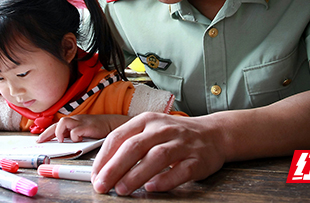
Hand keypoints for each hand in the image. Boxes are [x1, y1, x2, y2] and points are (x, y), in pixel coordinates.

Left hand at [37, 114, 129, 142]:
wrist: (112, 124)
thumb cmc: (97, 130)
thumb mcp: (82, 132)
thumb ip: (72, 136)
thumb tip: (61, 143)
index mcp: (73, 123)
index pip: (55, 126)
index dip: (46, 133)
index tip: (38, 141)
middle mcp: (75, 121)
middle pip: (57, 124)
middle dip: (47, 133)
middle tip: (41, 142)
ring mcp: (81, 122)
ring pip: (63, 122)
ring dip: (59, 132)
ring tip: (61, 140)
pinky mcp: (87, 126)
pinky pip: (75, 130)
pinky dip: (74, 136)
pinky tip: (77, 140)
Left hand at [91, 112, 226, 195]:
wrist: (214, 133)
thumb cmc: (176, 135)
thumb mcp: (151, 130)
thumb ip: (130, 144)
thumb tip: (103, 168)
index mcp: (147, 120)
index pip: (119, 136)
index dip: (104, 157)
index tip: (95, 174)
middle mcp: (163, 129)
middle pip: (134, 146)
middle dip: (114, 168)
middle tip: (102, 185)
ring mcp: (182, 143)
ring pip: (156, 157)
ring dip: (136, 174)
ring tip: (121, 189)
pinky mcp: (197, 159)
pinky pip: (180, 170)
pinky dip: (165, 179)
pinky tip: (152, 187)